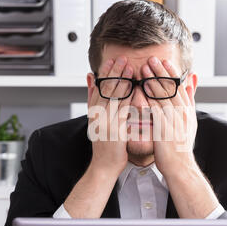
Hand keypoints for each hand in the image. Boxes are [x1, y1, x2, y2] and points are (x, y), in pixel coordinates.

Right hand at [87, 56, 132, 177]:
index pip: (98, 88)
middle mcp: (97, 116)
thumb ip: (93, 101)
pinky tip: (135, 89)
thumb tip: (91, 81)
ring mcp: (105, 123)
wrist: (103, 166)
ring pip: (113, 98)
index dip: (105, 73)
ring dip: (122, 81)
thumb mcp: (95, 121)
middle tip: (122, 59)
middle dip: (114, 72)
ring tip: (129, 68)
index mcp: (93, 113)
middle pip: (105, 89)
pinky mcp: (115, 130)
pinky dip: (129, 98)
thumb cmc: (104, 145)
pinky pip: (122, 111)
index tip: (112, 61)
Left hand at [141, 56, 197, 178]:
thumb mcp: (190, 121)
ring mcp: (174, 121)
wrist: (180, 166)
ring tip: (145, 69)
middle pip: (171, 88)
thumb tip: (192, 83)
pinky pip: (156, 110)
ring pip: (164, 96)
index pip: (179, 87)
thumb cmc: (181, 146)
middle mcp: (182, 114)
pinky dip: (149, 97)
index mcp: (187, 111)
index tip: (163, 61)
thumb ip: (189, 101)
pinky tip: (142, 89)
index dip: (171, 73)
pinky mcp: (164, 128)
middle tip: (152, 59)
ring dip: (153, 81)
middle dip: (161, 72)